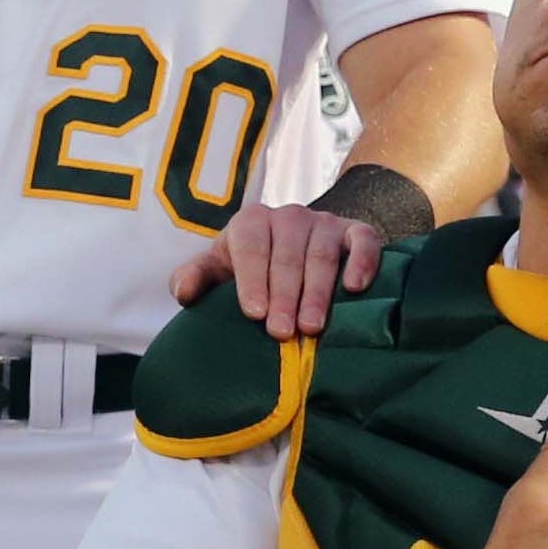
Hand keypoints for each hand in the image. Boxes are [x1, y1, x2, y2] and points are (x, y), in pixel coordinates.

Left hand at [169, 204, 382, 337]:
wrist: (297, 249)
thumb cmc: (252, 269)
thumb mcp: (219, 270)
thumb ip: (195, 278)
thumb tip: (184, 292)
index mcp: (251, 221)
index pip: (251, 247)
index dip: (252, 280)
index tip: (254, 313)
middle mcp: (289, 216)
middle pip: (287, 255)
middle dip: (285, 295)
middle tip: (283, 332)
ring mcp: (325, 222)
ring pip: (322, 254)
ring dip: (317, 291)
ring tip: (313, 327)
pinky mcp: (356, 230)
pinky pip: (362, 241)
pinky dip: (362, 261)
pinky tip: (355, 287)